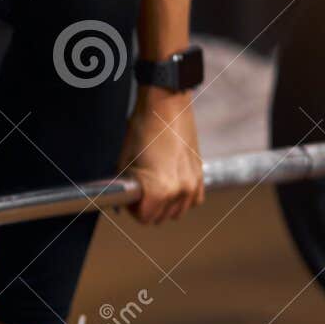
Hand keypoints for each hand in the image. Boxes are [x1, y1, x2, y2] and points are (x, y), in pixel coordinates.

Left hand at [121, 89, 205, 224]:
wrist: (166, 105)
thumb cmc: (143, 129)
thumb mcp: (124, 163)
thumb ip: (126, 188)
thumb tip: (125, 201)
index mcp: (160, 190)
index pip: (145, 218)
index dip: (133, 209)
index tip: (130, 197)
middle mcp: (181, 190)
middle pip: (161, 217)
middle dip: (148, 207)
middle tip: (140, 189)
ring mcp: (193, 183)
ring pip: (177, 211)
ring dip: (165, 204)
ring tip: (155, 185)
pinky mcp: (200, 174)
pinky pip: (193, 199)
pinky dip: (182, 197)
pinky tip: (172, 184)